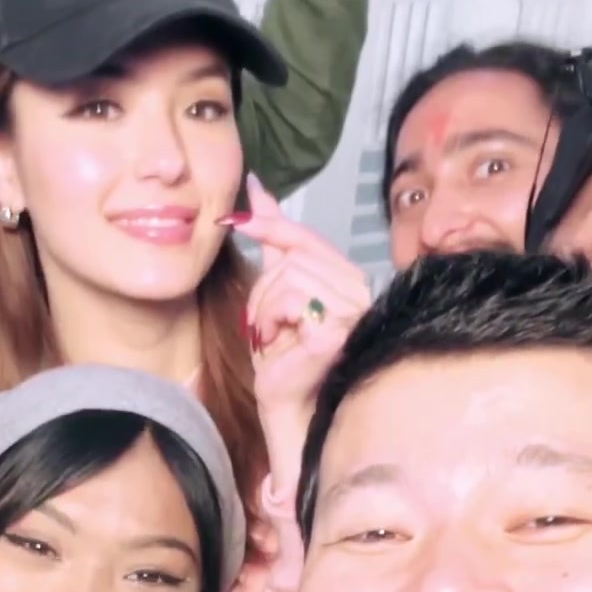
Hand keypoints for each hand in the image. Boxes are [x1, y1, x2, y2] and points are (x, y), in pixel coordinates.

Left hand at [235, 174, 371, 419]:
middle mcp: (359, 290)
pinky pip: (290, 299)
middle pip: (292, 256)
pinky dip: (271, 320)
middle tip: (264, 325)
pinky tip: (277, 343)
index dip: (268, 224)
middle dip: (263, 289)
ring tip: (272, 336)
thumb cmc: (282, 355)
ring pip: (287, 276)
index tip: (233, 219)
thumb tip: (257, 188)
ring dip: (264, 308)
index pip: (305, 236)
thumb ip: (273, 241)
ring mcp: (353, 310)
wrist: (283, 404)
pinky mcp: (338, 329)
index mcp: (348, 277)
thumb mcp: (272, 288)